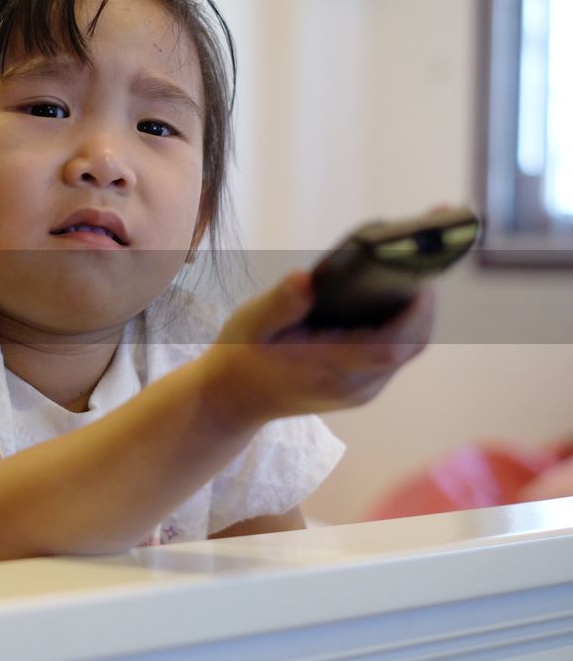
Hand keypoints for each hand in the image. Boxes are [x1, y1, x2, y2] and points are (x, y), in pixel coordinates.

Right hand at [202, 269, 434, 424]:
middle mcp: (354, 386)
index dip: (414, 313)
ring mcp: (362, 390)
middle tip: (420, 262)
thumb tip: (305, 278)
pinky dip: (404, 327)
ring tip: (412, 274)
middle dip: (424, 306)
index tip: (420, 277)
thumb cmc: (242, 355)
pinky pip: (397, 355)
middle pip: (411, 346)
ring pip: (409, 351)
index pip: (389, 347)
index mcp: (328, 369)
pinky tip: (396, 299)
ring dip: (418, 315)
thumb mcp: (251, 324)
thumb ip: (280, 304)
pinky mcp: (364, 387)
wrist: (235, 398)